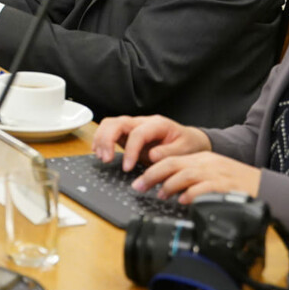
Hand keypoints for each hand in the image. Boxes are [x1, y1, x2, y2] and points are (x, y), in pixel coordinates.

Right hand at [93, 115, 210, 172]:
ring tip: (101, 156)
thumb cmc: (187, 145)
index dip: (130, 150)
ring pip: (110, 124)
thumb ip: (169, 152)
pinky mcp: (127, 134)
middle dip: (107, 140)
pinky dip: (101, 140)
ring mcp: (133, 127)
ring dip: (101, 139)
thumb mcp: (185, 150)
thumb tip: (151, 155)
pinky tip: (99, 152)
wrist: (189, 141)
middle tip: (106, 159)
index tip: (127, 167)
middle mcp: (142, 122)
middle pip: (117, 122)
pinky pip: (109, 131)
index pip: (137, 133)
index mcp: (157, 124)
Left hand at [130, 151, 261, 203]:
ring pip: (185, 174)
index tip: (139, 179)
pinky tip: (183, 200)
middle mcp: (208, 163)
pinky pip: (203, 188)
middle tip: (139, 186)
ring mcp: (216, 174)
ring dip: (169, 185)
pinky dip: (190, 194)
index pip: (172, 159)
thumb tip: (171, 191)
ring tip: (160, 195)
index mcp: (203, 159)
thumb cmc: (238, 185)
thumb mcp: (213, 175)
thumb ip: (193, 179)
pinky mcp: (225, 186)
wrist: (267, 188)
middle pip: (173, 164)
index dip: (153, 169)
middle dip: (152, 175)